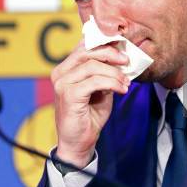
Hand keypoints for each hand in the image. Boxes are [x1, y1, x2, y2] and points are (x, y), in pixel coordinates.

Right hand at [52, 40, 129, 167]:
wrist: (79, 143)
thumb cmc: (89, 115)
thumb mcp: (100, 89)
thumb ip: (104, 72)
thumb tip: (121, 57)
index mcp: (65, 68)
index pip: (83, 46)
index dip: (103, 43)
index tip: (122, 47)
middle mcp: (60, 73)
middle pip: (86, 51)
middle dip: (110, 53)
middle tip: (126, 60)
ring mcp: (62, 83)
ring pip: (92, 66)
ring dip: (114, 72)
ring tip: (126, 81)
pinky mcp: (68, 95)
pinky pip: (94, 81)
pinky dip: (112, 83)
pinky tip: (122, 89)